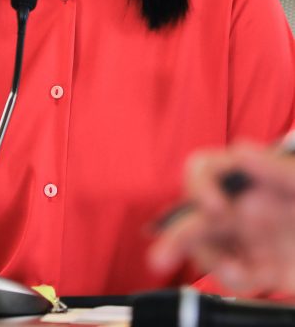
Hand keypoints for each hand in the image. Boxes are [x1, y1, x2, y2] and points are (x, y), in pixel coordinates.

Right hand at [148, 143, 294, 292]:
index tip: (215, 207)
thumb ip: (273, 168)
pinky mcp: (262, 266)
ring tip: (242, 273)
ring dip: (217, 265)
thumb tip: (241, 152)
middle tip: (161, 259)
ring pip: (210, 251)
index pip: (203, 170)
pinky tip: (263, 276)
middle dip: (175, 239)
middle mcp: (239, 206)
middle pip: (195, 218)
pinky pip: (238, 276)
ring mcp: (248, 237)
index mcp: (245, 177)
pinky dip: (244, 280)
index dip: (199, 186)